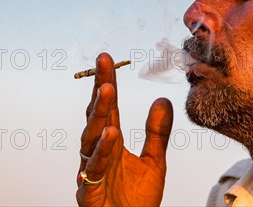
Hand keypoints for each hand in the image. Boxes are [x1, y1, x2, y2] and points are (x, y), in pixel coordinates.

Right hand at [76, 53, 173, 205]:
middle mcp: (99, 152)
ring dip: (99, 114)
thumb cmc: (136, 201)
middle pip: (96, 116)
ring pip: (90, 138)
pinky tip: (111, 134)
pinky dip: (102, 151)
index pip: (109, 108)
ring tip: (107, 92)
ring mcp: (92, 171)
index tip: (106, 59)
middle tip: (104, 64)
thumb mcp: (154, 161)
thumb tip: (162, 100)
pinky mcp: (91, 190)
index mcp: (112, 143)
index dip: (107, 83)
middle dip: (100, 89)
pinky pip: (95, 168)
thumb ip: (157, 132)